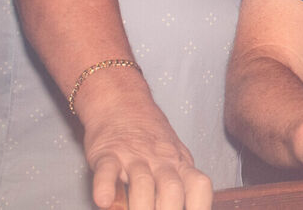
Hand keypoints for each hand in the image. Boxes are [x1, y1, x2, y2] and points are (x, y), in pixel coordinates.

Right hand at [80, 79, 211, 209]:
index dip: (199, 206)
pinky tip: (103, 202)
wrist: (122, 103)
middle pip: (171, 190)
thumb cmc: (150, 137)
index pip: (199, 186)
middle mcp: (160, 161)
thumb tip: (188, 205)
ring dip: (142, 206)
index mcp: (180, 164)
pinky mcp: (107, 154)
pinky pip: (107, 171)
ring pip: (142, 183)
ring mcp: (133, 157)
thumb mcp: (173, 156)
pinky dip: (104, 187)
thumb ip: (180, 183)